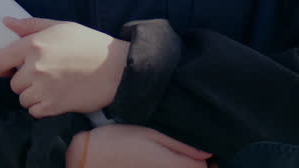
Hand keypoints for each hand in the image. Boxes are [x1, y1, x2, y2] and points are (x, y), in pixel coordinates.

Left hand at [0, 17, 127, 117]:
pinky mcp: (53, 106)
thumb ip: (31, 25)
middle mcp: (35, 67)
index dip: (3, 66)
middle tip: (45, 75)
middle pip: (13, 82)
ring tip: (52, 86)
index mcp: (34, 44)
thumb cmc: (90, 45)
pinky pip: (34, 111)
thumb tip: (6, 22)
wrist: (116, 69)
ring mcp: (43, 88)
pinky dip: (42, 107)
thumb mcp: (61, 27)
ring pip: (23, 98)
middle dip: (25, 80)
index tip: (10, 69)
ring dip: (34, 95)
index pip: (0, 60)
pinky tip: (56, 96)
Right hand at [66, 125, 211, 167]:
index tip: (206, 151)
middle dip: (196, 165)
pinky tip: (162, 161)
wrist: (90, 157)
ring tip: (177, 156)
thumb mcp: (152, 134)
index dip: (207, 160)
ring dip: (183, 166)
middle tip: (195, 154)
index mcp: (172, 164)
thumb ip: (181, 145)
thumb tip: (207, 153)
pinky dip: (168, 167)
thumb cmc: (120, 141)